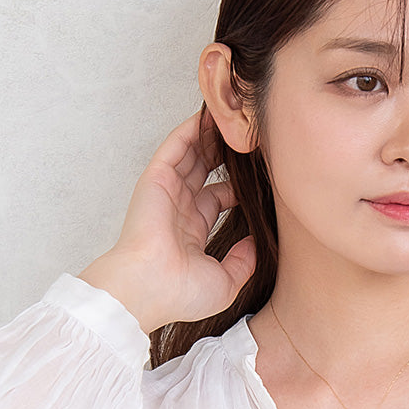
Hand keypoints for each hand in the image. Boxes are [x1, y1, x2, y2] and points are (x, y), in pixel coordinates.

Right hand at [78, 110, 255, 333]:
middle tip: (247, 138)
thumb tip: (258, 244)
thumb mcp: (224, 283)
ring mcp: (166, 193)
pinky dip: (191, 130)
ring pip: (191, 154)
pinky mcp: (156, 179)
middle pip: (204, 172)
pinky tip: (209, 114)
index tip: (259, 174)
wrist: (149, 288)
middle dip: (224, 154)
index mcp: (190, 232)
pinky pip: (176, 147)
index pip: (216, 199)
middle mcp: (177, 209)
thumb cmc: (179, 294)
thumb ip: (243, 263)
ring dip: (210, 136)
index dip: (236, 186)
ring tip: (233, 116)